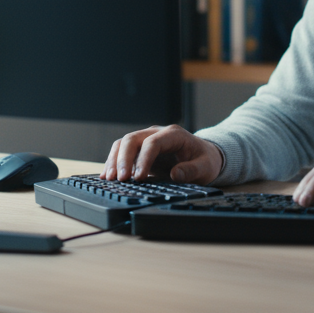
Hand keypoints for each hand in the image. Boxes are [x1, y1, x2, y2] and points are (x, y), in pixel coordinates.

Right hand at [101, 124, 222, 184]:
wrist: (203, 155)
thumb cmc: (204, 159)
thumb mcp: (205, 167)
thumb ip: (192, 170)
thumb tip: (175, 174)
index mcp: (173, 134)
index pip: (152, 143)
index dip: (143, 160)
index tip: (139, 177)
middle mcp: (156, 133)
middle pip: (132, 139)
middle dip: (123, 159)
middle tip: (120, 179)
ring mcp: (146, 140)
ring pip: (123, 144)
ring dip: (114, 160)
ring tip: (109, 179)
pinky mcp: (140, 150)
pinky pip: (122, 152)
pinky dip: (113, 162)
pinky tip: (107, 176)